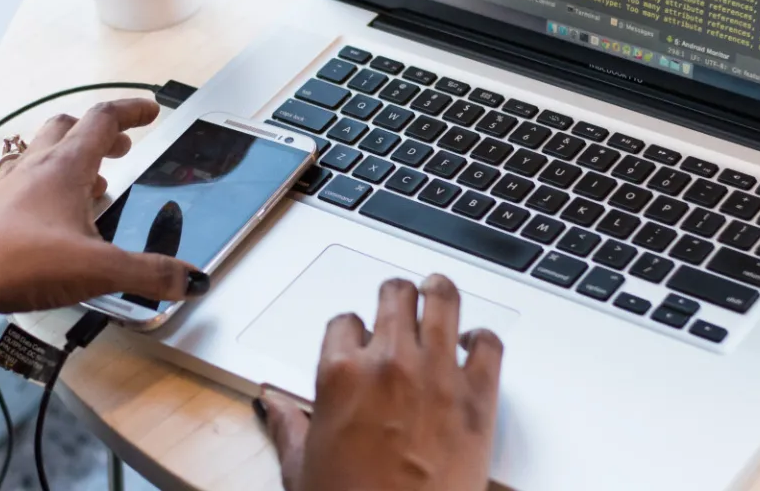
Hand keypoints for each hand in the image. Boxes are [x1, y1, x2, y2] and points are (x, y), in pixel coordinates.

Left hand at [0, 98, 208, 316]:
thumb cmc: (20, 262)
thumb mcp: (100, 270)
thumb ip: (150, 274)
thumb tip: (189, 279)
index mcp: (65, 166)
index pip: (104, 119)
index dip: (131, 111)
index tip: (150, 111)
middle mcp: (34, 168)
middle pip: (67, 127)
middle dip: (98, 133)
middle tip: (120, 147)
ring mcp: (8, 187)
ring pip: (40, 153)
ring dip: (69, 159)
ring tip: (91, 185)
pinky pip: (20, 184)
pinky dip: (42, 189)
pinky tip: (51, 219)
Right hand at [258, 276, 502, 490]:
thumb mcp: (303, 466)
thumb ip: (287, 426)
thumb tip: (270, 405)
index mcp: (341, 373)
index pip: (345, 321)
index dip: (353, 330)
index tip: (359, 340)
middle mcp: (389, 363)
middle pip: (395, 295)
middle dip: (395, 297)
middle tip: (399, 302)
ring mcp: (437, 374)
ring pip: (442, 300)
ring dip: (438, 293)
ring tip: (437, 292)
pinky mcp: (478, 397)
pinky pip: (488, 344)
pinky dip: (482, 338)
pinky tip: (474, 343)